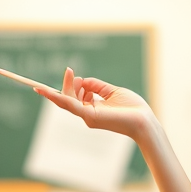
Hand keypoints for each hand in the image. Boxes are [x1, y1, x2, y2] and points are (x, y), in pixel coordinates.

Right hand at [35, 68, 153, 140]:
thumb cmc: (133, 108)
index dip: (69, 85)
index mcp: (92, 110)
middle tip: (70, 71)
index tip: (70, 70)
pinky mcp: (89, 116)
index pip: (73, 98)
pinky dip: (57, 98)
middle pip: (68, 98)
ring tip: (79, 79)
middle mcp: (87, 115)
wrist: (144, 121)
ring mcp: (87, 117)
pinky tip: (46, 91)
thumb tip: (82, 80)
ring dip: (68, 86)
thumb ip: (96, 86)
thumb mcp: (112, 91)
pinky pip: (70, 106)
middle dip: (67, 83)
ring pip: (67, 100)